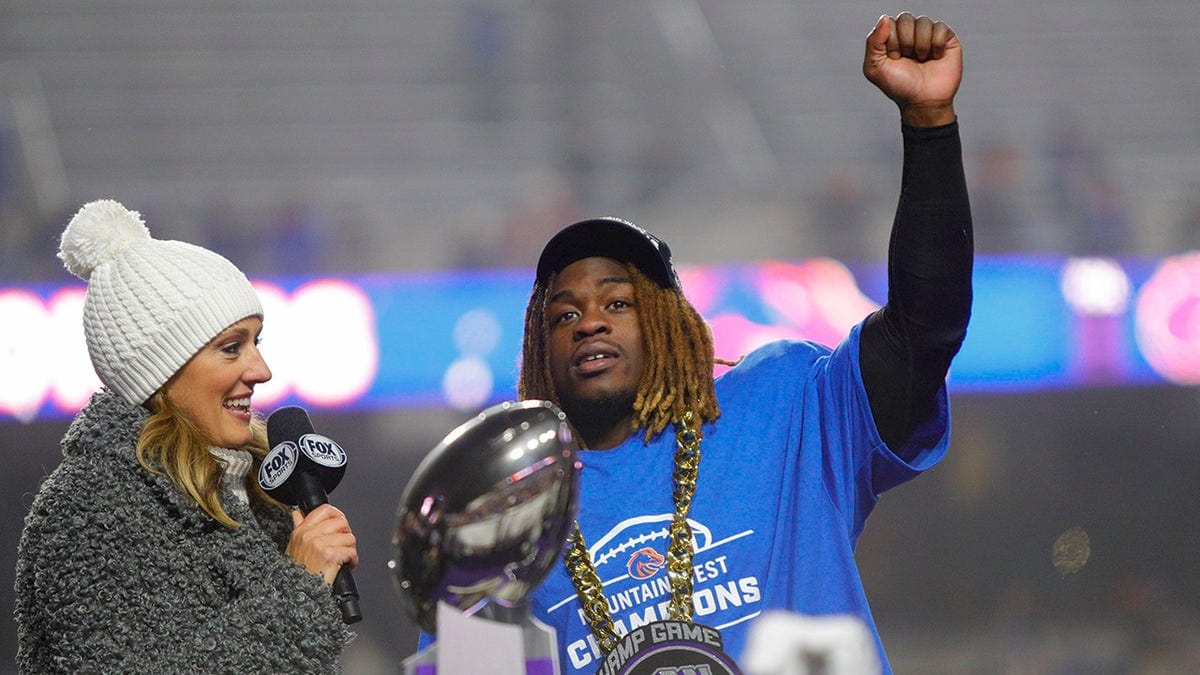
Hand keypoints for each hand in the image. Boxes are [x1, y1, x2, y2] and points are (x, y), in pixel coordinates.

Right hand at [286, 503, 358, 584]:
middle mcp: (310, 535)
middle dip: (346, 533)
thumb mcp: (293, 547)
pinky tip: (347, 565)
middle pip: (341, 522)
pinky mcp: (330, 555)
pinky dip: (353, 560)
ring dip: (350, 549)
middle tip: (344, 544)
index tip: (340, 525)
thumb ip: (298, 527)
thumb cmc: (297, 572)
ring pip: (349, 537)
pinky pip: (351, 551)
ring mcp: (320, 544)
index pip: (325, 510)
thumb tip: (297, 513)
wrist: (298, 593)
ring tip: (344, 557)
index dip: (337, 515)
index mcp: (302, 531)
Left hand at [862, 12, 961, 126]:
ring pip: (923, 22)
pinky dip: (935, 45)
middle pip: (905, 18)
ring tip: (922, 60)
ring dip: (920, 46)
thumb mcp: (874, 68)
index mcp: (892, 37)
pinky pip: (940, 27)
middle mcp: (910, 33)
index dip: (891, 42)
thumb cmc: (898, 86)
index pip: (889, 23)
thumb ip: (873, 42)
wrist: (922, 101)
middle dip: (905, 42)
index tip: (894, 59)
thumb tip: (884, 18)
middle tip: (908, 59)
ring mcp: (929, 34)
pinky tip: (935, 57)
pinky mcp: (947, 38)